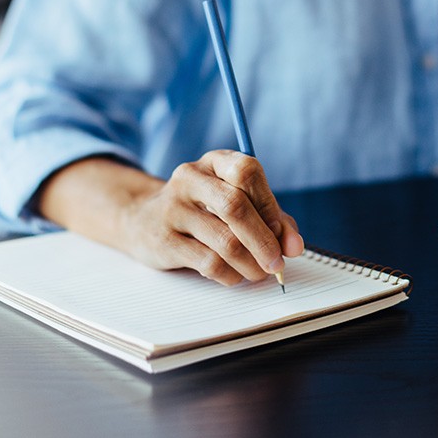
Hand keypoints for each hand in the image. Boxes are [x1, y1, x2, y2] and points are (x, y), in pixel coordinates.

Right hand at [117, 150, 303, 284]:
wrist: (143, 219)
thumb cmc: (202, 211)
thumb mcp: (236, 203)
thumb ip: (271, 219)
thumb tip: (294, 246)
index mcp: (214, 162)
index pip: (247, 172)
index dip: (269, 205)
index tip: (280, 232)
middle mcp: (190, 178)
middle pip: (236, 207)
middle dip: (264, 241)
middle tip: (277, 263)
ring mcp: (173, 208)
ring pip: (224, 241)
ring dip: (250, 264)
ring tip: (258, 272)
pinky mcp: (164, 239)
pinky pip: (208, 263)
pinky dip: (230, 275)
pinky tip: (233, 275)